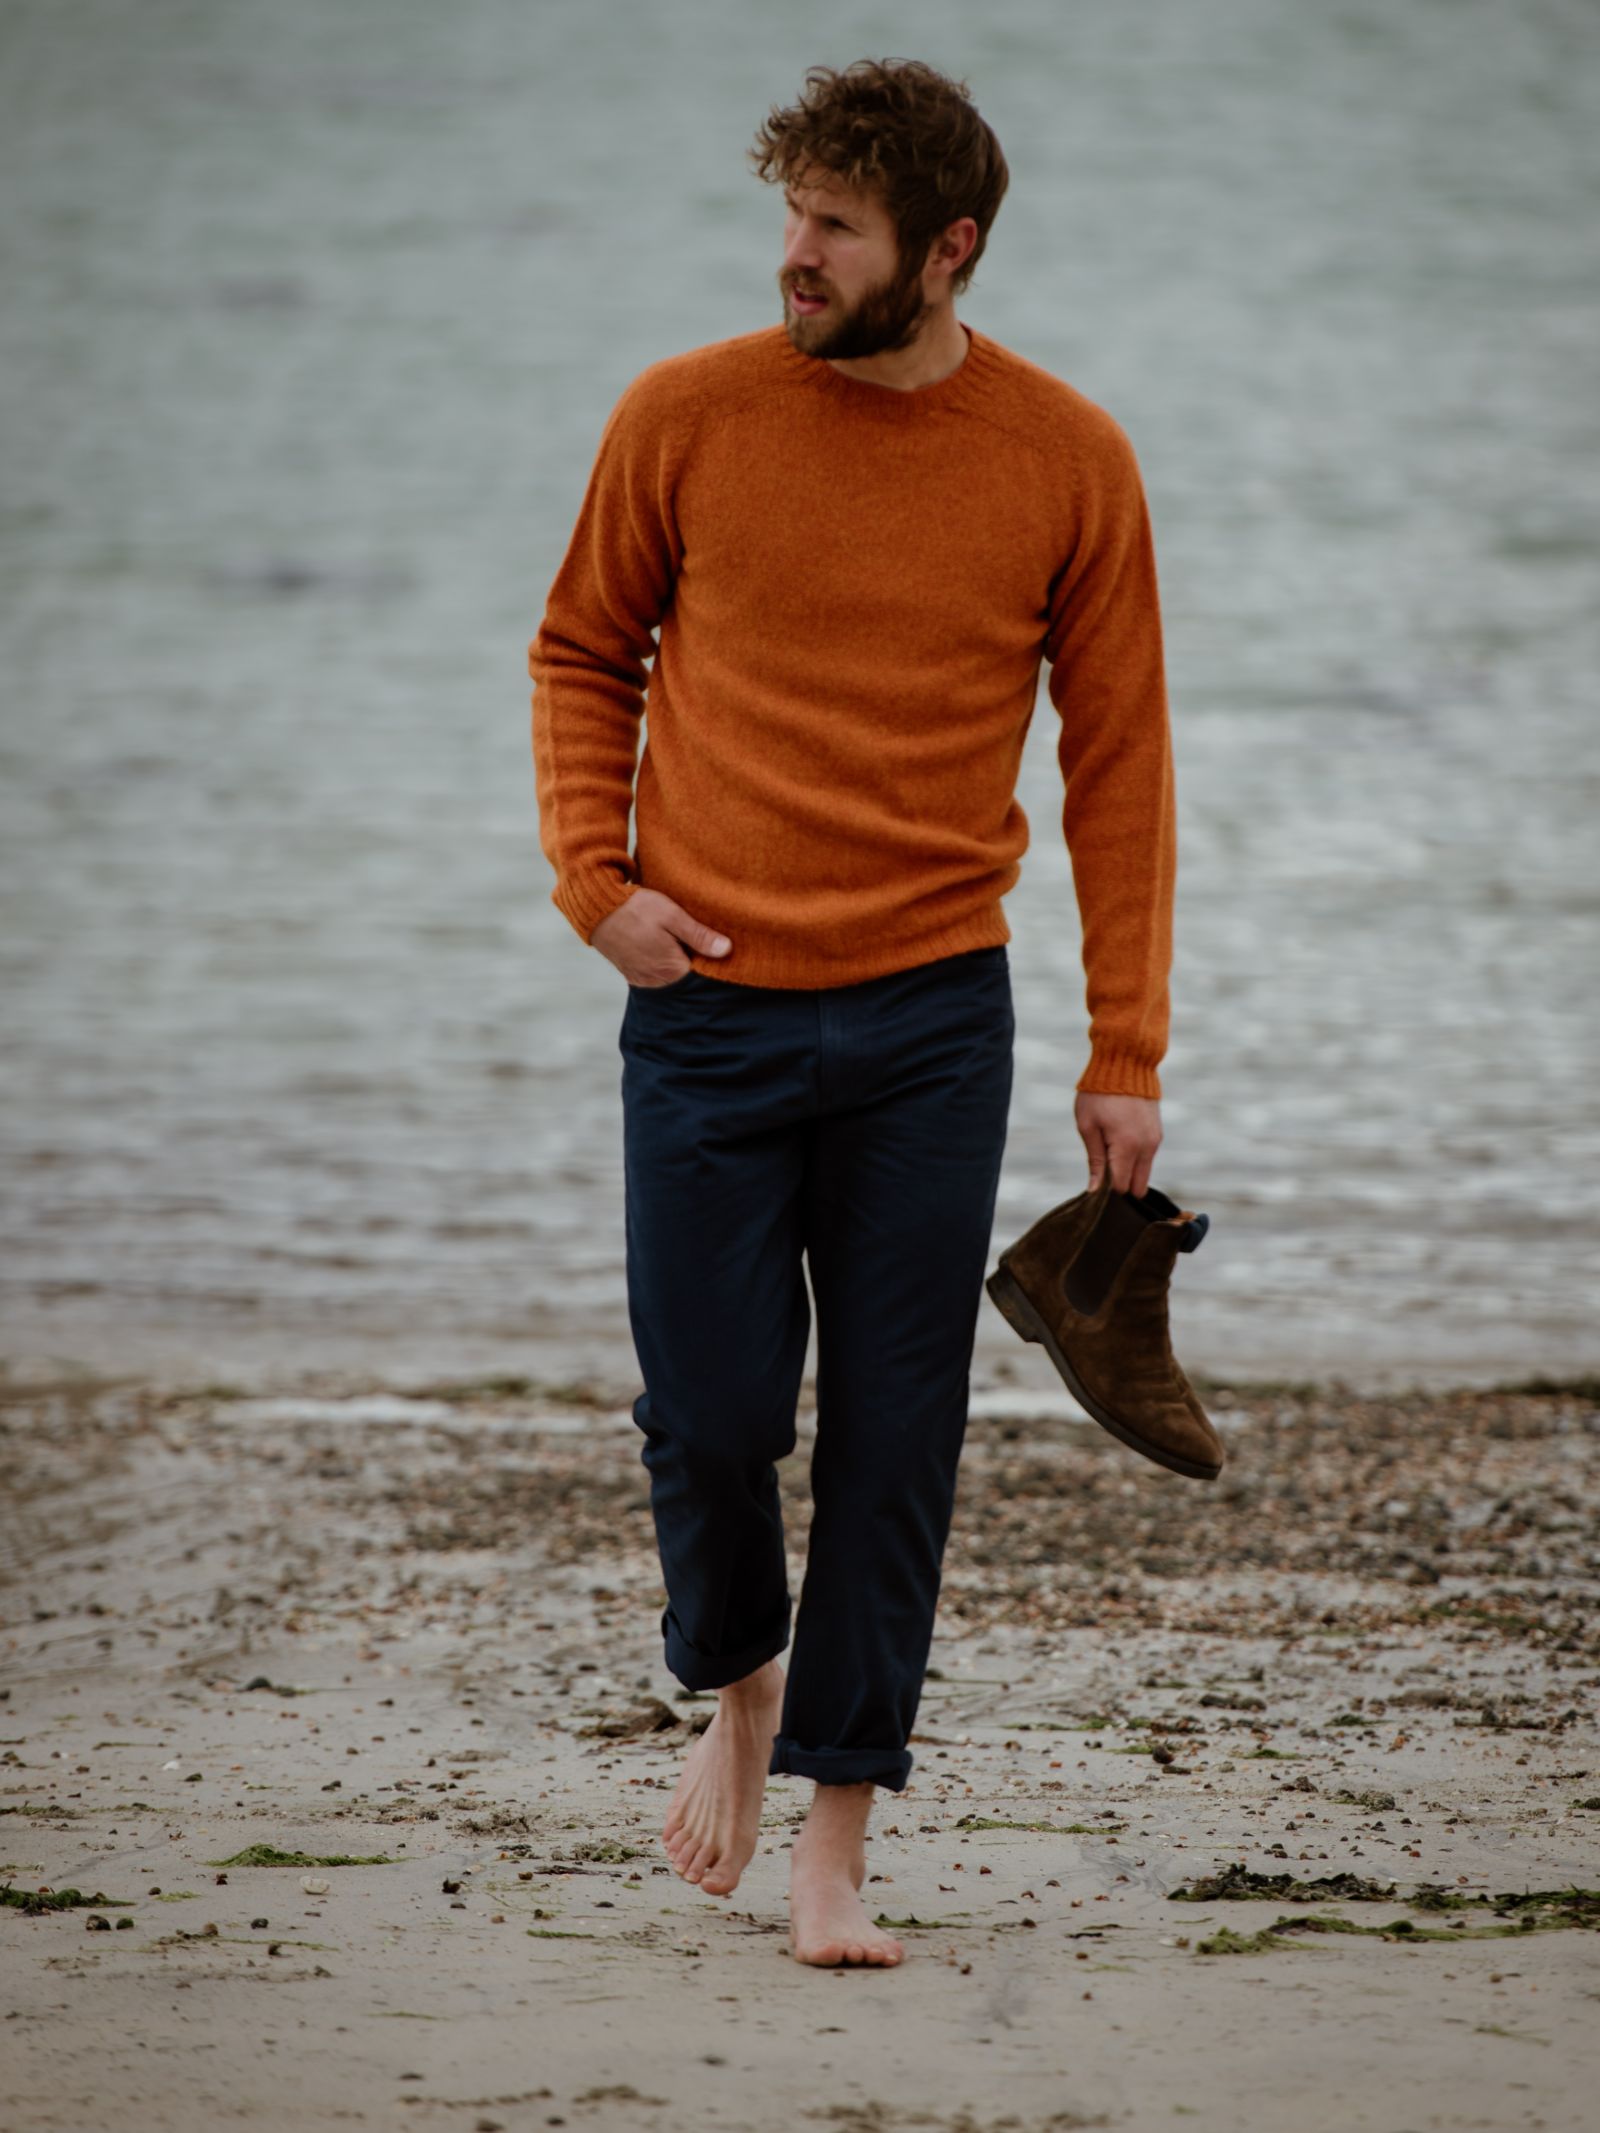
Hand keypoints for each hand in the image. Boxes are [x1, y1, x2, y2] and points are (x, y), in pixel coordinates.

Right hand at [590, 887, 731, 987]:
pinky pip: (654, 974)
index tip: (718, 945)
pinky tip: (662, 945)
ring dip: (676, 962)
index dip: (711, 960)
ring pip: (670, 976)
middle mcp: (656, 981)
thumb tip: (726, 950)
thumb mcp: (672, 915)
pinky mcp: (630, 974)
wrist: (596, 908)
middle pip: (686, 977)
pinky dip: (661, 963)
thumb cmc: (635, 909)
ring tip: (678, 941)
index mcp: (671, 970)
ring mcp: (641, 979)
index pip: (703, 975)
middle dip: (694, 961)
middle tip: (696, 939)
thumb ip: (699, 935)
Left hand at [1075, 1092, 1161, 1197]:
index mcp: (1126, 1147)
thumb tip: (1095, 1189)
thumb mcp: (1087, 1125)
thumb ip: (1094, 1160)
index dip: (1107, 1189)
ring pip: (1144, 1173)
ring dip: (1129, 1171)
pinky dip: (1135, 1159)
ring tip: (1110, 1151)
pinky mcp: (1158, 1134)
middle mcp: (1146, 1147)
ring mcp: (1155, 1141)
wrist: (1126, 1065)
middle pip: (1138, 1186)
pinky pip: (1148, 1158)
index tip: (1095, 1179)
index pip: (1121, 1186)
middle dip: (1121, 1186)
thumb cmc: (1099, 1094)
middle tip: (1103, 1169)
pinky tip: (1120, 1143)